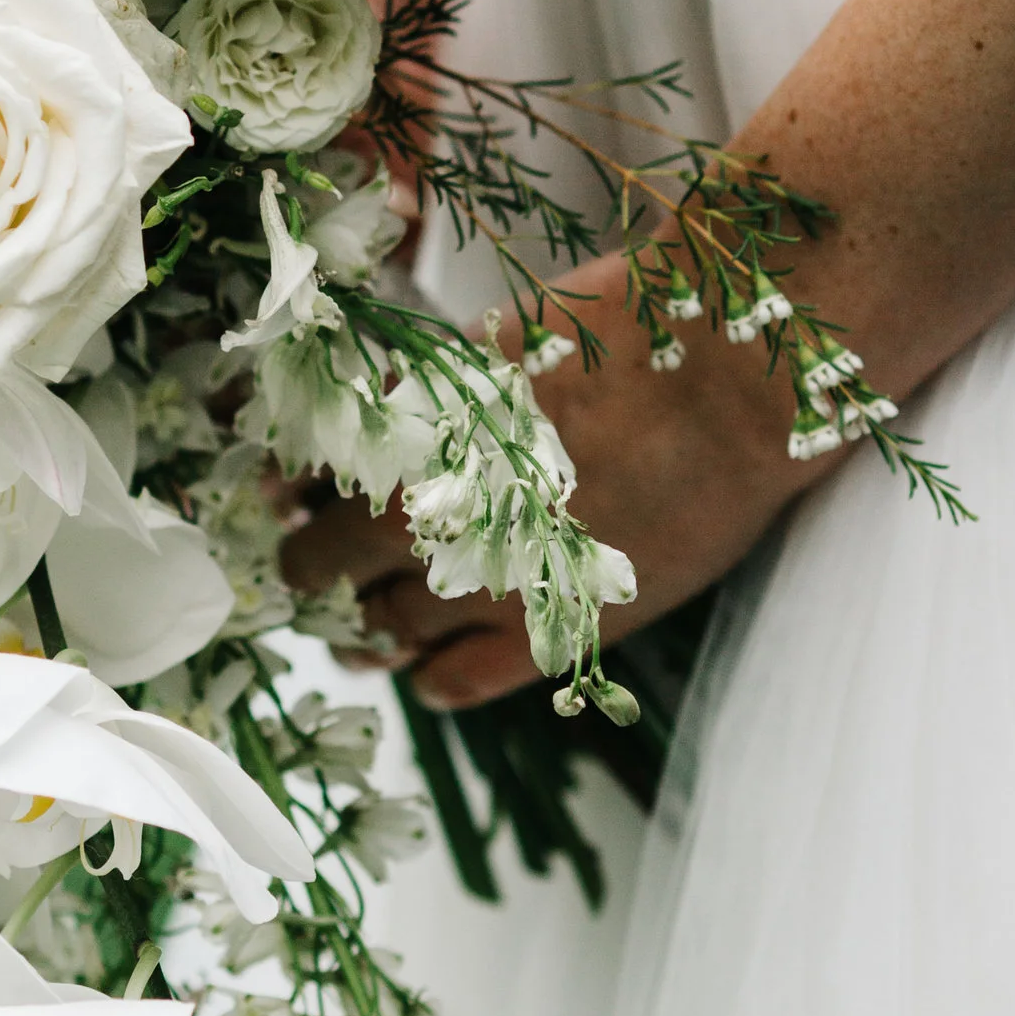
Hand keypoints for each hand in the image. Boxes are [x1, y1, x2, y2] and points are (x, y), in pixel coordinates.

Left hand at [284, 263, 810, 711]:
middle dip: (309, 563)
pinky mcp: (553, 628)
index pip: (303, 484)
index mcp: (403, 437)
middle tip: (308, 560)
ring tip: (355, 628)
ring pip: (383, 632)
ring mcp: (488, 582)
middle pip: (324, 564)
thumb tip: (363, 405)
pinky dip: (429, 678)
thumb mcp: (493, 341)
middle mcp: (428, 518)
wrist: (732, 379)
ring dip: (359, 629)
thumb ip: (418, 384)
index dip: (285, 494)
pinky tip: (426, 666)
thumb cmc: (620, 334)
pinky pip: (460, 681)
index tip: (282, 496)